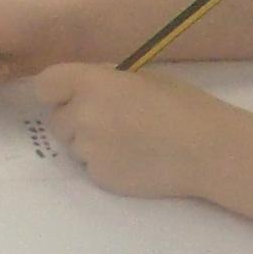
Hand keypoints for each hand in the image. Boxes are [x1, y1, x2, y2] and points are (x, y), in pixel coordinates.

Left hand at [33, 62, 234, 200]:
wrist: (207, 149)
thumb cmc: (181, 105)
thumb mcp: (140, 76)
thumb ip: (103, 79)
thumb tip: (82, 85)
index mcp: (91, 84)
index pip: (45, 85)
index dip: (57, 91)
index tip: (71, 95)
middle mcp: (82, 116)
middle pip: (56, 120)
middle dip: (75, 119)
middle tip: (110, 120)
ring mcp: (88, 150)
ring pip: (73, 145)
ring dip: (90, 142)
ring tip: (129, 140)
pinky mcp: (100, 177)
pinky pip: (90, 167)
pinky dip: (105, 163)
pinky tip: (134, 159)